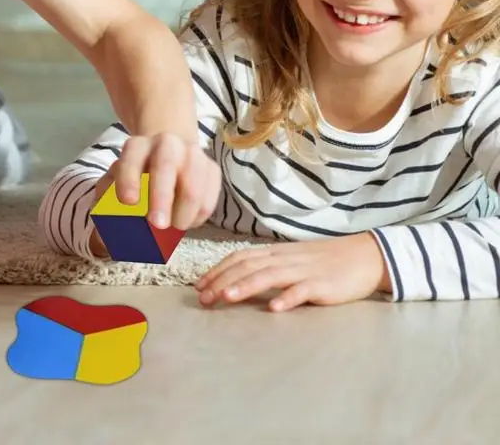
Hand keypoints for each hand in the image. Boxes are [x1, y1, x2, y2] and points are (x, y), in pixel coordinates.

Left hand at [89, 133, 221, 255]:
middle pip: (166, 165)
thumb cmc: (136, 177)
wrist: (168, 154)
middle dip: (162, 197)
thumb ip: (106, 204)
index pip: (131, 159)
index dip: (129, 180)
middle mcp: (165, 144)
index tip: (128, 202)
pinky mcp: (211, 169)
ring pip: (193, 185)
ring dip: (183, 213)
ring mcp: (192, 154)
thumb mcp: (114, 184)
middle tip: (157, 225)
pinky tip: (186, 221)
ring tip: (174, 228)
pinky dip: (198, 215)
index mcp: (136, 147)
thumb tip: (107, 231)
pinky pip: (210, 196)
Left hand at [194, 233, 390, 311]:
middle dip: (222, 281)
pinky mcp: (323, 284)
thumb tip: (237, 278)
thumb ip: (267, 267)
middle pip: (248, 267)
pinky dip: (287, 298)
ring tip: (227, 298)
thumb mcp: (291, 260)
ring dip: (246, 286)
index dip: (218, 270)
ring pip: (270, 276)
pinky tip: (274, 308)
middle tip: (203, 298)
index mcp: (275, 253)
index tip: (199, 285)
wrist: (363, 255)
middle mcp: (285, 259)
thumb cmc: (323, 261)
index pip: (240, 257)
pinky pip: (303, 291)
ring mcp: (303, 271)